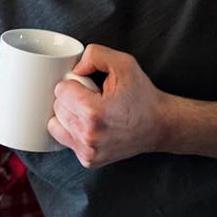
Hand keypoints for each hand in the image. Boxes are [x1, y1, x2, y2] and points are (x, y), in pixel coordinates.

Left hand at [48, 44, 174, 167]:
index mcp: (93, 113)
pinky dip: (73, 130)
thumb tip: (74, 68)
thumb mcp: (124, 63)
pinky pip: (65, 139)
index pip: (60, 90)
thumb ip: (95, 54)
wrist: (160, 125)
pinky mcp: (89, 161)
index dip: (76, 83)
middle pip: (57, 107)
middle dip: (71, 99)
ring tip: (92, 112)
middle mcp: (89, 136)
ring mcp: (88, 152)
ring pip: (56, 124)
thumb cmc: (143, 96)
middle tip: (94, 98)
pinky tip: (91, 125)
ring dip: (70, 114)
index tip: (91, 86)